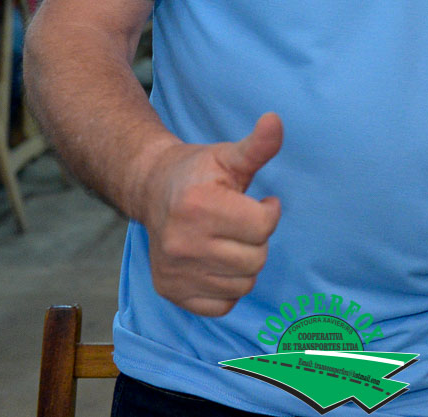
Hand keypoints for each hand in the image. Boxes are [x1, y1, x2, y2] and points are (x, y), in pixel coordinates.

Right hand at [137, 112, 283, 315]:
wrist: (152, 190)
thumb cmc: (199, 172)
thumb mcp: (228, 156)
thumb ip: (257, 146)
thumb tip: (275, 120)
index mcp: (199, 205)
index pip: (263, 226)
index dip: (268, 212)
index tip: (258, 203)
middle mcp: (182, 242)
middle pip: (256, 259)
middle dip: (257, 240)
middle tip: (240, 223)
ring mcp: (174, 270)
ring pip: (243, 284)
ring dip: (244, 264)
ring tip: (228, 241)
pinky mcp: (170, 291)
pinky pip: (222, 306)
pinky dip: (227, 288)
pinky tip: (216, 263)